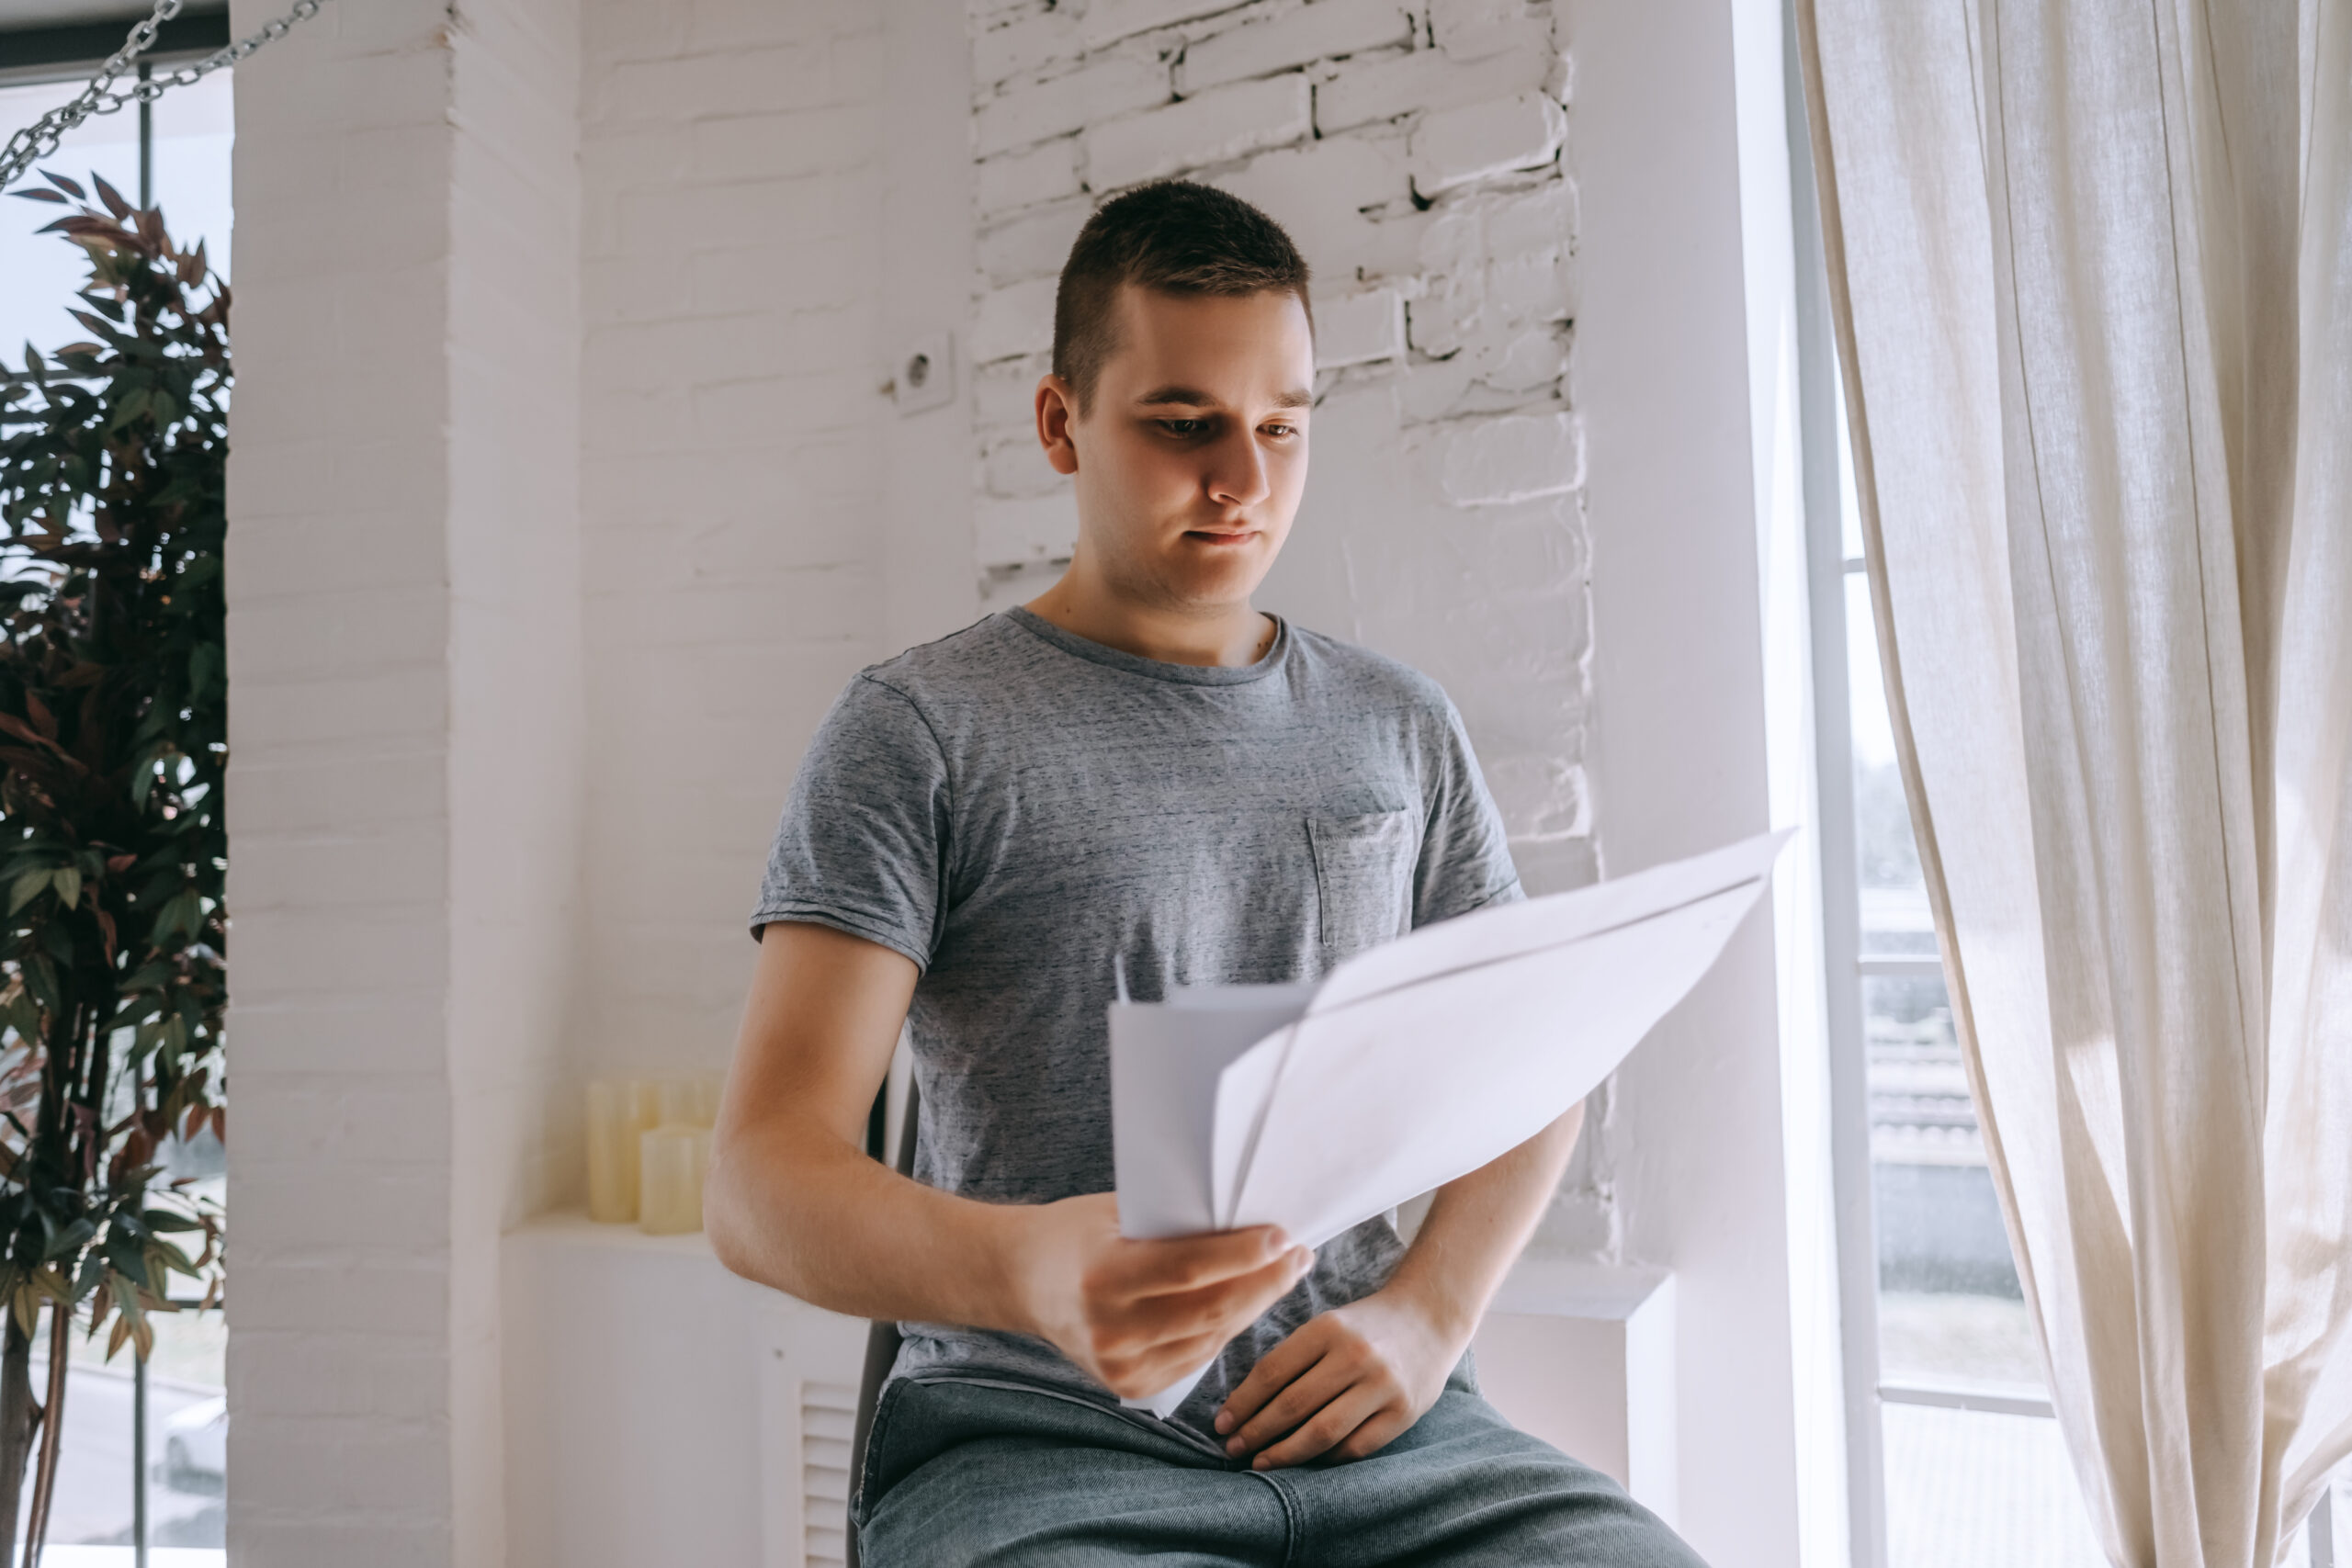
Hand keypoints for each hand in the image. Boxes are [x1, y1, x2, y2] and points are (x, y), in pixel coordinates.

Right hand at [1012, 1193, 1313, 1401]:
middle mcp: (1110, 1328)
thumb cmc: (1076, 1233)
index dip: (1244, 1255)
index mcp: (1102, 1276)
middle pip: (1212, 1310)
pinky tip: (1247, 1304)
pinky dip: (1227, 1330)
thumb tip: (1250, 1222)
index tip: (1284, 1237)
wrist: (1022, 1280)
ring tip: (1283, 1275)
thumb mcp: (1117, 1215)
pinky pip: (1198, 1357)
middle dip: (1266, 1283)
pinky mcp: (1130, 1386)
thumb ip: (1172, 1225)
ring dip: (1256, 1306)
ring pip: (1212, 1337)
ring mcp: (1119, 1365)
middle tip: (1299, 1256)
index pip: (1189, 1268)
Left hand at [1214, 1287, 1462, 1468]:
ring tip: (1260, 1462)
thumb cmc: (1366, 1326)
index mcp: (1328, 1328)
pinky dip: (1326, 1459)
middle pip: (1293, 1405)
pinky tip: (1306, 1462)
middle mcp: (1355, 1356)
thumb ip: (1294, 1358)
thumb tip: (1247, 1404)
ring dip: (1285, 1453)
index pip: (1272, 1372)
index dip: (1242, 1402)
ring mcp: (1382, 1386)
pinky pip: (1356, 1447)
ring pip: (1322, 1432)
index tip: (1221, 1423)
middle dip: (1256, 1431)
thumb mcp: (1328, 1325)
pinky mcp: (1403, 1412)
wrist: (1430, 1318)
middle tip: (1232, 1449)